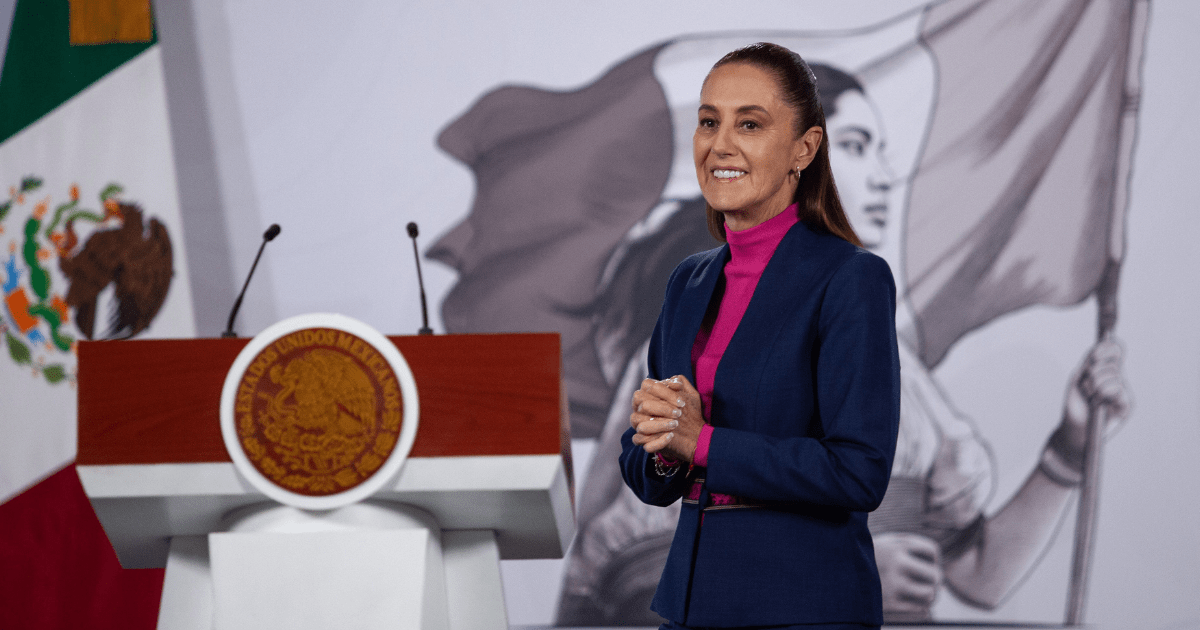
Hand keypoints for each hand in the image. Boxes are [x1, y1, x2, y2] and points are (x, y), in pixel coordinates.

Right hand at [629, 376, 704, 462]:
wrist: (694, 435)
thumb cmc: (688, 412)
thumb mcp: (689, 395)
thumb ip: (681, 382)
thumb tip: (672, 383)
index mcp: (648, 395)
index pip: (646, 386)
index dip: (664, 391)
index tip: (681, 402)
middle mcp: (640, 410)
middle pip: (643, 404)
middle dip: (662, 408)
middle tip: (679, 414)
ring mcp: (640, 426)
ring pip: (641, 425)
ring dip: (660, 425)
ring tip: (675, 425)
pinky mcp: (644, 441)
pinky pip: (640, 441)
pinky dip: (657, 440)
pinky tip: (670, 437)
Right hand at [874, 533, 941, 617]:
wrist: (838, 571)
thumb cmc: (868, 557)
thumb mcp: (886, 542)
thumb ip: (910, 544)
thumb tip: (937, 559)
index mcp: (896, 545)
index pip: (932, 551)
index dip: (934, 557)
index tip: (926, 561)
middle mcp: (896, 563)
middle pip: (935, 575)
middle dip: (935, 579)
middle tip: (930, 581)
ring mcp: (893, 585)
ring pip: (929, 594)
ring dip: (929, 594)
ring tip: (923, 592)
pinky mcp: (889, 604)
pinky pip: (919, 608)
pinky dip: (920, 605)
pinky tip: (911, 599)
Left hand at [1060, 337, 1131, 454]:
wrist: (1074, 428)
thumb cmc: (1076, 403)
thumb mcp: (1078, 377)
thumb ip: (1090, 360)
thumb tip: (1104, 342)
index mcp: (1106, 369)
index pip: (1115, 349)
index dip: (1106, 349)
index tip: (1092, 357)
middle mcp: (1118, 378)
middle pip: (1112, 362)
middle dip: (1093, 373)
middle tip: (1085, 387)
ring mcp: (1124, 391)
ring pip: (1114, 375)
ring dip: (1095, 386)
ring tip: (1090, 398)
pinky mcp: (1127, 405)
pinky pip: (1118, 390)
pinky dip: (1102, 395)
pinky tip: (1097, 404)